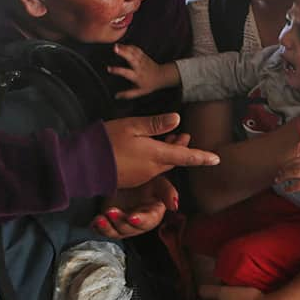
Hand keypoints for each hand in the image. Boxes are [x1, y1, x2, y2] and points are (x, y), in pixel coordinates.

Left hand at [92, 175, 178, 238]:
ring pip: (115, 232)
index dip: (140, 221)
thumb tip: (175, 205)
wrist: (129, 179)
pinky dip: (97, 228)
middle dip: (120, 223)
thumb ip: (167, 192)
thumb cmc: (146, 181)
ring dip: (107, 228)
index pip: (148, 221)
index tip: (132, 217)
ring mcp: (123, 224)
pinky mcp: (110, 222)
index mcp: (151, 214)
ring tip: (100, 219)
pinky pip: (103, 230)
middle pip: (129, 229)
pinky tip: (94, 222)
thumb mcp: (158, 182)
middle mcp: (137, 222)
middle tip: (111, 212)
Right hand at [103, 113, 218, 187]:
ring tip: (167, 138)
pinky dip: (155, 159)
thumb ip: (155, 124)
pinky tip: (148, 148)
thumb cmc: (106, 141)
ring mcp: (142, 177)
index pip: (186, 156)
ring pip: (162, 164)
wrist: (82, 165)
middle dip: (181, 149)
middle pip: (174, 159)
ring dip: (167, 152)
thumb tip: (177, 120)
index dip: (202, 157)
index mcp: (156, 156)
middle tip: (183, 135)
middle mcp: (152, 169)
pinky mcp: (132, 180)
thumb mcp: (132, 126)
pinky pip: (150, 169)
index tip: (217, 159)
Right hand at [107, 44, 177, 99]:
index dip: (117, 70)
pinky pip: (136, 49)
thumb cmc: (149, 85)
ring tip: (116, 45)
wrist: (161, 76)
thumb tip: (116, 96)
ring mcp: (142, 60)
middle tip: (115, 48)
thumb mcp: (139, 92)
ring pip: (133, 52)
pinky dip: (130, 46)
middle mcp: (139, 67)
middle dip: (123, 52)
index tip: (108, 68)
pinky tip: (123, 45)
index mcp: (137, 76)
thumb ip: (128, 94)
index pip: (126, 72)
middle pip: (131, 58)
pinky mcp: (144, 55)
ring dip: (125, 47)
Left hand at [276, 158, 299, 210]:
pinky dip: (290, 188)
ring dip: (284, 177)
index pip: (294, 161)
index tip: (279, 171)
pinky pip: (299, 185)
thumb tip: (285, 169)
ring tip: (278, 182)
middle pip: (293, 167)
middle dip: (283, 172)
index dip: (285, 165)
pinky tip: (286, 190)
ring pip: (294, 174)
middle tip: (276, 178)